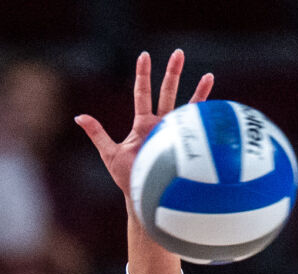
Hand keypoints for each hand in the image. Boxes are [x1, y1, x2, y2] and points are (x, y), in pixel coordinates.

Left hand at [75, 49, 214, 208]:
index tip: (145, 56)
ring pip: (187, 107)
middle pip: (167, 92)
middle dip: (172, 72)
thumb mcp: (109, 153)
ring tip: (209, 75)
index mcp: (143, 124)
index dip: (143, 74)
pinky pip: (198, 129)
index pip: (142, 93)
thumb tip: (79, 116)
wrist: (145, 197)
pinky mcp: (186, 146)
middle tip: (178, 52)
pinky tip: (218, 109)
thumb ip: (97, 133)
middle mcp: (160, 125)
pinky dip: (207, 119)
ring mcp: (175, 134)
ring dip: (198, 91)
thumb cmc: (128, 178)